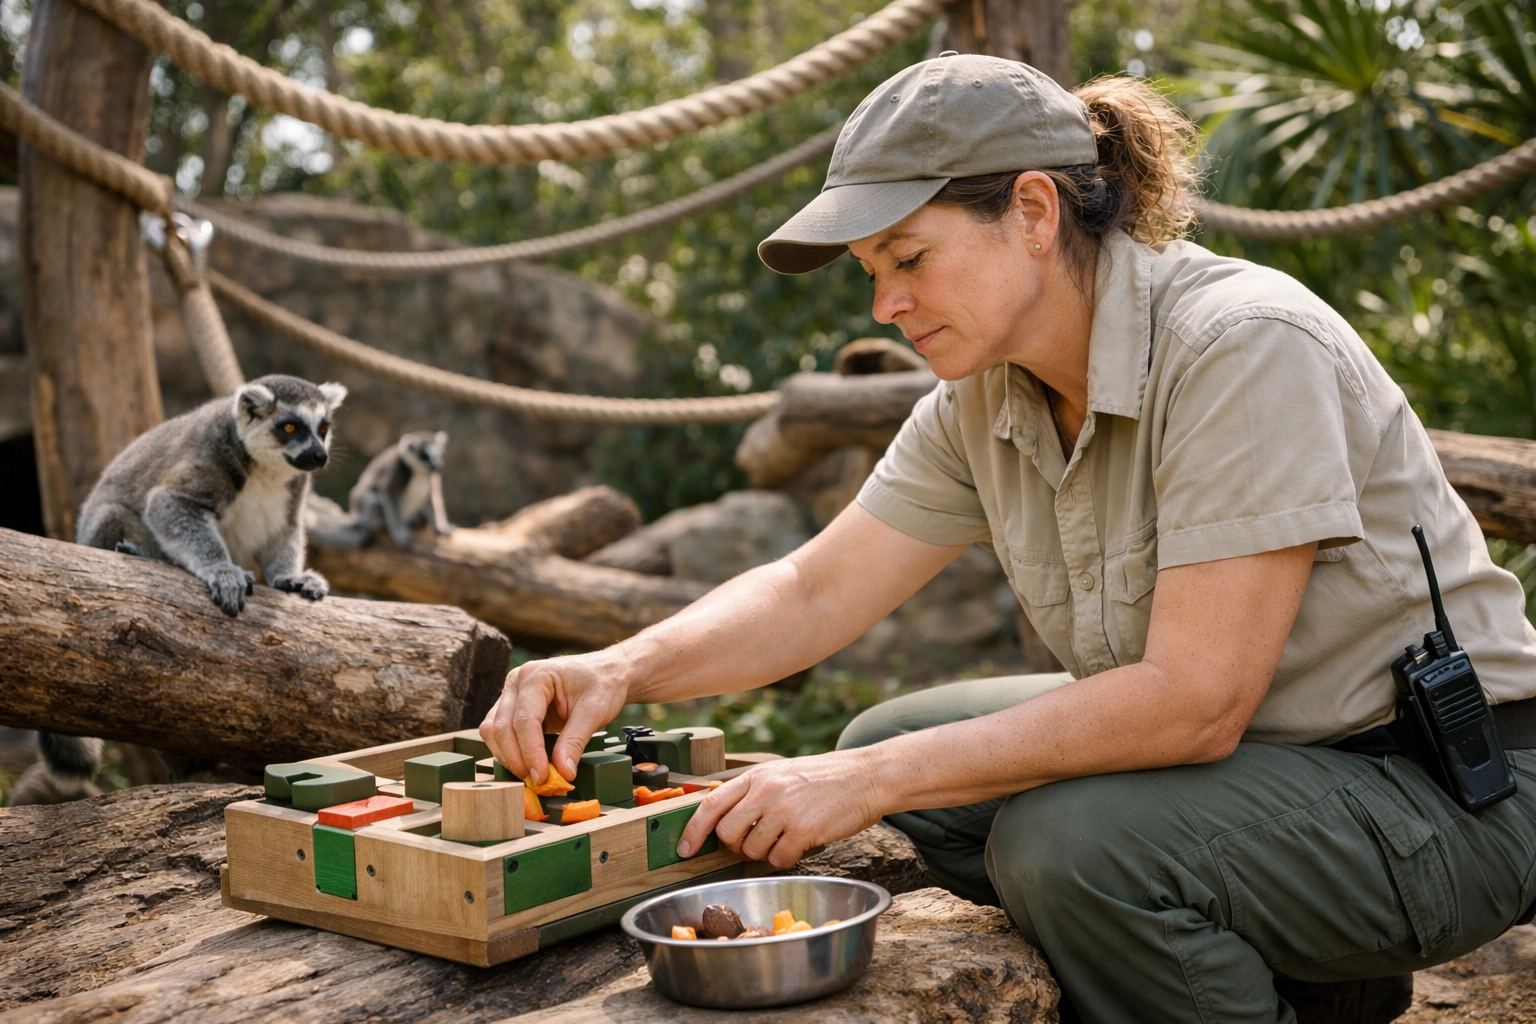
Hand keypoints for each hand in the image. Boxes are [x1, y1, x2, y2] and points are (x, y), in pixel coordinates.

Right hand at [479, 652, 628, 783]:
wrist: (606, 672)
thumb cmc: (602, 684)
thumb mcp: (595, 711)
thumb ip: (575, 742)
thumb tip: (563, 773)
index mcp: (537, 675)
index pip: (524, 720)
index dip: (530, 752)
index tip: (541, 776)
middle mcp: (517, 682)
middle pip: (501, 727)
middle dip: (516, 759)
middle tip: (538, 781)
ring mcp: (511, 693)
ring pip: (493, 731)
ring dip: (508, 757)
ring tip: (533, 775)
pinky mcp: (512, 707)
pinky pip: (499, 732)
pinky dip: (510, 751)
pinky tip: (529, 763)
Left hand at [678, 750, 886, 869]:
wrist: (865, 776)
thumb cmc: (825, 778)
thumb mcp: (782, 773)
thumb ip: (754, 791)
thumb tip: (724, 817)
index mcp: (758, 776)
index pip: (712, 804)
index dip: (694, 829)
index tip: (685, 848)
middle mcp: (766, 791)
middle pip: (728, 833)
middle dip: (735, 846)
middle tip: (753, 842)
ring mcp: (784, 811)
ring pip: (752, 850)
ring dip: (764, 854)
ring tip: (784, 839)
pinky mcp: (804, 830)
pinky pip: (778, 860)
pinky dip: (784, 860)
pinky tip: (799, 846)